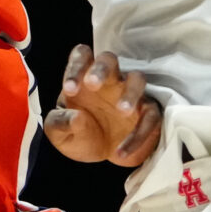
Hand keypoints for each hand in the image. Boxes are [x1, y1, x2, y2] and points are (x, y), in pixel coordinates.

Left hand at [45, 47, 160, 166]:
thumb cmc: (81, 135)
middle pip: (109, 59)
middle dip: (101, 68)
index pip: (82, 56)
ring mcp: (130, 94)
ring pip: (137, 79)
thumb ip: (59, 124)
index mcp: (84, 78)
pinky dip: (138, 135)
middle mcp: (109, 80)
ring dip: (130, 92)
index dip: (76, 67)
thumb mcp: (60, 135)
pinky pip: (150, 117)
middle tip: (92, 84)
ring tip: (122, 111)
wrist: (104, 155)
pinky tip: (121, 152)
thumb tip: (75, 117)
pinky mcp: (148, 113)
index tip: (70, 89)